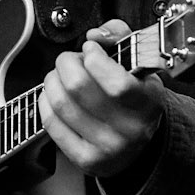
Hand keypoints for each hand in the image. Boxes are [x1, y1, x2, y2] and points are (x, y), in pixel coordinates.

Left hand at [39, 18, 166, 179]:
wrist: (137, 143)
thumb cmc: (134, 97)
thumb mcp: (138, 63)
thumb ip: (119, 37)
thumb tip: (96, 36)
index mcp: (149, 102)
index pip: (117, 83)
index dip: (94, 58)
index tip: (91, 49)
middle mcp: (131, 128)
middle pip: (78, 87)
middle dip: (66, 62)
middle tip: (71, 61)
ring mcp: (107, 147)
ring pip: (61, 103)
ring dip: (53, 80)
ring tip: (62, 76)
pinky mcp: (85, 159)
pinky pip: (51, 122)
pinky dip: (45, 101)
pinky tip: (54, 95)